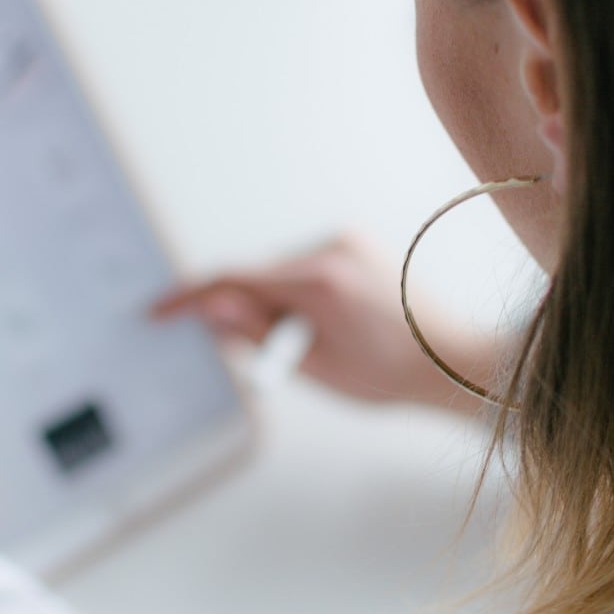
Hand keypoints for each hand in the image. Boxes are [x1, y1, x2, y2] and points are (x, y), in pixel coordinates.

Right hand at [154, 233, 495, 408]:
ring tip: (318, 343)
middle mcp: (331, 248)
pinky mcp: (355, 242)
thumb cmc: (390, 373)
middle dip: (245, 311)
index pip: (233, 279)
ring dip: (275, 303)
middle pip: (256, 275)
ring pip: (279, 271)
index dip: (190, 297)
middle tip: (268, 353)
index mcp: (319, 281)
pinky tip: (330, 322)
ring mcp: (345, 240)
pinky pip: (303, 266)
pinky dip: (298, 293)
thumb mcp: (314, 366)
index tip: (158, 312)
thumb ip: (257, 334)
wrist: (455, 358)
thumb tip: (212, 308)